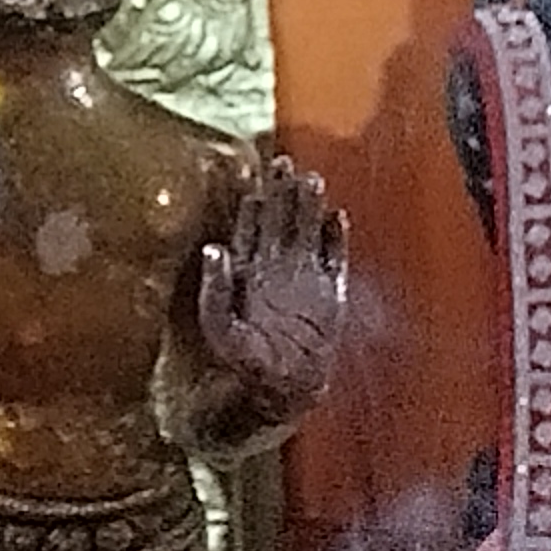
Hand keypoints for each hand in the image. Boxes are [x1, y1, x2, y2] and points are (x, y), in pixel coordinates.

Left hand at [196, 153, 347, 406]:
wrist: (286, 389)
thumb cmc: (248, 365)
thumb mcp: (221, 330)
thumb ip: (215, 292)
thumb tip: (213, 249)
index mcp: (249, 273)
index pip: (251, 229)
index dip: (254, 204)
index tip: (256, 178)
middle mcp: (277, 269)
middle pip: (280, 220)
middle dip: (282, 192)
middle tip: (284, 161)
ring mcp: (305, 279)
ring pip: (308, 231)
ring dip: (309, 206)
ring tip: (311, 178)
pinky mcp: (331, 294)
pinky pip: (336, 258)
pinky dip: (337, 239)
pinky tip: (337, 217)